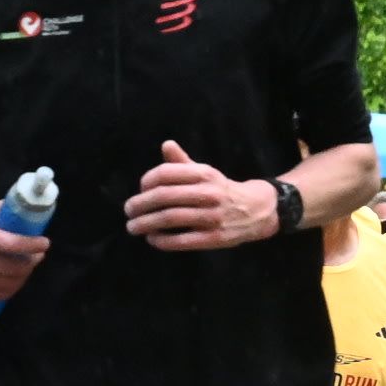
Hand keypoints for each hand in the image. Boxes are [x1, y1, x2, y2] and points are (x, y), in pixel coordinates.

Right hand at [0, 205, 50, 304]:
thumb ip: (10, 211)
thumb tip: (36, 208)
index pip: (12, 243)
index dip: (32, 245)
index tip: (44, 243)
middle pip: (15, 268)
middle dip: (31, 262)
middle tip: (36, 256)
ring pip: (10, 283)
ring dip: (23, 276)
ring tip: (25, 267)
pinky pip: (0, 295)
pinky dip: (11, 288)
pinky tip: (13, 279)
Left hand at [123, 142, 271, 249]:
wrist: (257, 210)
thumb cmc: (222, 190)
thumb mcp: (205, 172)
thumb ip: (182, 162)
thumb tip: (166, 145)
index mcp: (204, 173)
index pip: (166, 173)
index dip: (146, 181)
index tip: (139, 190)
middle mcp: (208, 192)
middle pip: (164, 196)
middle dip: (140, 204)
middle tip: (128, 211)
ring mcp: (212, 216)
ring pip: (170, 218)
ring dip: (146, 223)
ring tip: (133, 227)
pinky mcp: (215, 237)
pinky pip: (183, 240)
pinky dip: (163, 241)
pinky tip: (152, 239)